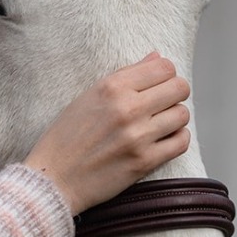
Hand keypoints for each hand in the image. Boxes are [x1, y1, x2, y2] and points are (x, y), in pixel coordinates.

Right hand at [24, 53, 190, 214]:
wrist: (54, 178)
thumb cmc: (68, 136)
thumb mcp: (89, 96)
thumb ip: (126, 75)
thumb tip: (157, 57)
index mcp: (112, 87)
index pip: (164, 67)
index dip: (165, 74)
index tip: (157, 84)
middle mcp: (127, 108)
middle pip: (179, 88)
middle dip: (174, 93)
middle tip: (163, 103)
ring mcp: (137, 136)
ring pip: (182, 114)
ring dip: (174, 117)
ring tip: (160, 123)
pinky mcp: (144, 162)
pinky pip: (181, 142)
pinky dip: (177, 139)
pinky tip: (163, 139)